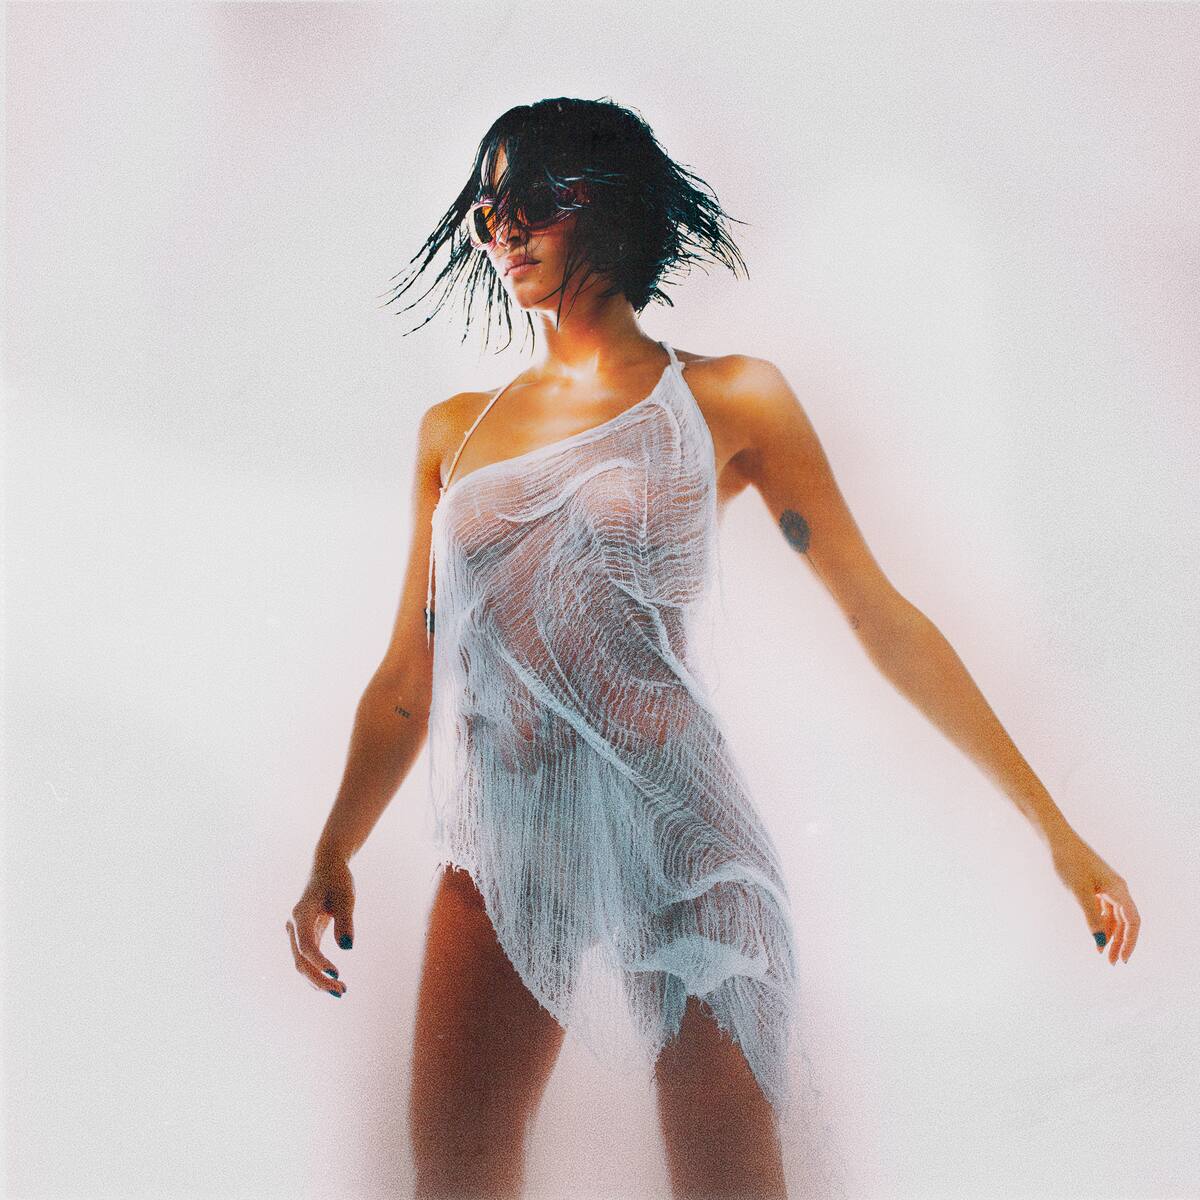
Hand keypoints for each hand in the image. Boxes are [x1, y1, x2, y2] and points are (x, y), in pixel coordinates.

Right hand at [286, 851, 355, 995]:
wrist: (326, 866)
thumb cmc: (337, 879)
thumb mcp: (346, 896)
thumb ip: (345, 920)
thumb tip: (347, 947)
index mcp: (301, 914)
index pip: (306, 946)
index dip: (320, 962)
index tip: (337, 974)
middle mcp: (293, 925)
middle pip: (300, 961)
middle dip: (318, 979)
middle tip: (341, 991)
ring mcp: (296, 932)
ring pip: (302, 963)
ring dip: (318, 979)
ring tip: (341, 990)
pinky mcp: (303, 935)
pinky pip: (307, 958)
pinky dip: (318, 971)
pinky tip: (334, 980)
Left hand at [1050, 831, 1139, 963]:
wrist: (1056, 839)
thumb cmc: (1068, 862)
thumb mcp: (1079, 893)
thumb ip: (1091, 918)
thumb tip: (1100, 942)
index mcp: (1119, 889)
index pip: (1133, 921)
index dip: (1130, 942)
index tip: (1122, 959)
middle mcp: (1117, 888)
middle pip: (1126, 921)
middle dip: (1120, 942)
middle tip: (1111, 962)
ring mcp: (1107, 886)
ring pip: (1114, 916)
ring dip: (1110, 934)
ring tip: (1101, 952)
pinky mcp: (1095, 884)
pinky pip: (1104, 908)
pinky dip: (1101, 922)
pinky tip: (1095, 933)